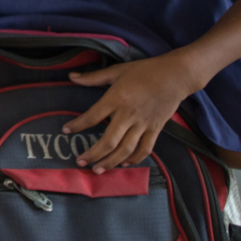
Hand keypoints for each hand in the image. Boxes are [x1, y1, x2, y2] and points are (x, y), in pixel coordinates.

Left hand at [61, 54, 198, 171]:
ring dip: (110, 162)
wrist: (175, 75)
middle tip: (80, 162)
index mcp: (116, 98)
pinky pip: (144, 149)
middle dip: (93, 154)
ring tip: (97, 170)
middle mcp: (128, 114)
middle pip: (109, 141)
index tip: (66, 131)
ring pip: (125, 149)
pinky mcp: (156, 129)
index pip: (93, 116)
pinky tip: (123, 164)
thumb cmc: (144, 71)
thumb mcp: (117, 70)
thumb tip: (71, 76)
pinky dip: (134, 159)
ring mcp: (143, 124)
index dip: (78, 125)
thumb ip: (93, 77)